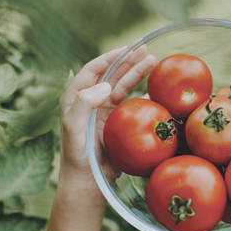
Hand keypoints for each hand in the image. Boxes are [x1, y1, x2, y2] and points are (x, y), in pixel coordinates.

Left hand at [59, 45, 156, 186]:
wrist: (88, 183)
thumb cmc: (77, 156)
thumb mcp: (74, 128)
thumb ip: (84, 104)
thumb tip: (105, 85)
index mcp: (76, 97)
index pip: (93, 70)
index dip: (110, 57)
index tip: (126, 48)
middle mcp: (90, 101)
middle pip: (112, 74)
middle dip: (128, 61)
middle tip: (145, 49)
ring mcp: (105, 112)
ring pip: (124, 87)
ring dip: (138, 74)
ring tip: (153, 62)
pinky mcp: (117, 124)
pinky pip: (133, 105)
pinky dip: (145, 96)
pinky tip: (156, 90)